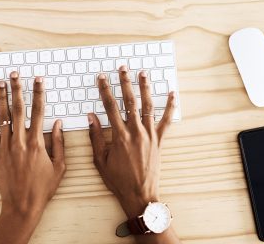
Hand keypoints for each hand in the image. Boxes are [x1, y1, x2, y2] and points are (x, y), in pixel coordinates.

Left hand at [0, 72, 65, 243]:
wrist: (22, 206)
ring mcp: (6, 147)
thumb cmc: (43, 189)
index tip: (39, 80)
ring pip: (4, 117)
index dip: (39, 93)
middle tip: (15, 73)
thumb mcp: (60, 167)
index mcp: (38, 143)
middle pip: (18, 109)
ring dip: (3, 97)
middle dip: (17, 89)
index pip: (39, 112)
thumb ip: (59, 143)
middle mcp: (20, 142)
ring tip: (1, 82)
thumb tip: (57, 123)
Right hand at [88, 66, 180, 243]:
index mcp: (119, 136)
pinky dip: (170, 107)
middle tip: (123, 68)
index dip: (104, 90)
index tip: (101, 78)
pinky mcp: (159, 141)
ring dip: (145, 88)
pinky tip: (172, 94)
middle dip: (125, 82)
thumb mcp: (100, 160)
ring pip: (148, 106)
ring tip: (143, 73)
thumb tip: (91, 117)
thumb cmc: (118, 180)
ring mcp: (149, 135)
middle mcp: (135, 132)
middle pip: (129, 101)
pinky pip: (166, 121)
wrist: (139, 195)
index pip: (110, 107)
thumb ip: (95, 137)